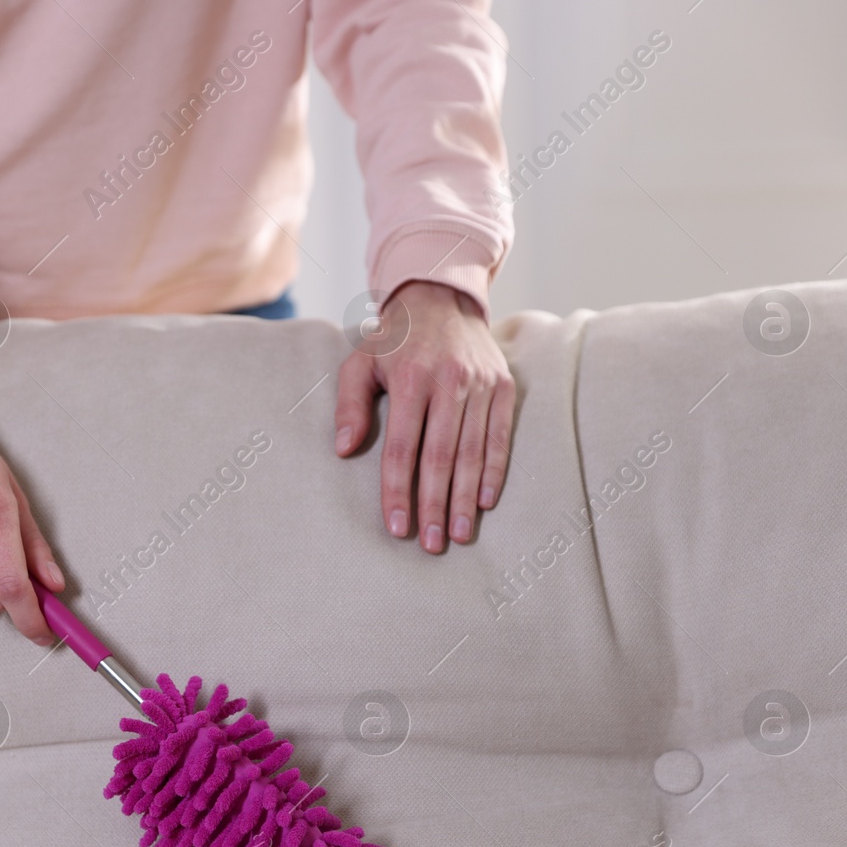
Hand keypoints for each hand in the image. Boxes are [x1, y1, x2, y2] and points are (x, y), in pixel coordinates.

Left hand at [334, 280, 514, 552]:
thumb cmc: (393, 342)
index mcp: (410, 379)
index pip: (402, 449)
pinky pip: (500, 437)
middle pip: (440, 458)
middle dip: (434, 506)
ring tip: (458, 534)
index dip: (398, 491)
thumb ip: (349, 405)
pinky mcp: (503, 387)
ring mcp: (480, 384)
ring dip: (465, 499)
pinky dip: (494, 472)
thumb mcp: (359, 364)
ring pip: (473, 453)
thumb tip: (344, 451)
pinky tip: (485, 502)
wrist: (441, 301)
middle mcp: (449, 382)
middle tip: (430, 545)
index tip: (397, 528)